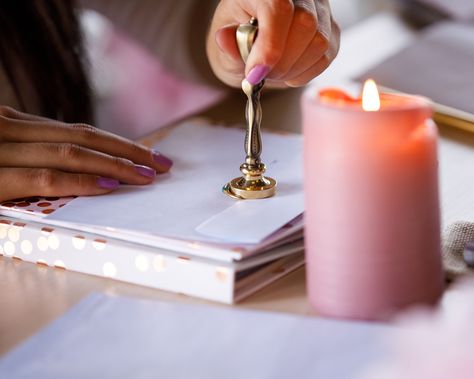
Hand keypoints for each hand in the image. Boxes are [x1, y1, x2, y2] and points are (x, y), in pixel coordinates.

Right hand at [0, 107, 172, 201]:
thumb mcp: (0, 151)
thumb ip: (31, 152)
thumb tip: (80, 163)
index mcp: (12, 123)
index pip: (77, 131)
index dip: (118, 143)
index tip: (149, 155)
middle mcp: (8, 128)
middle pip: (83, 137)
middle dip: (128, 151)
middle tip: (162, 164)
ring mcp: (0, 150)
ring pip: (71, 154)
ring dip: (115, 165)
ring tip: (147, 176)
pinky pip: (44, 178)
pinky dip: (80, 181)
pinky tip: (109, 184)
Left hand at [206, 0, 339, 87]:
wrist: (251, 45)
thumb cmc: (237, 40)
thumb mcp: (223, 43)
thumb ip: (226, 45)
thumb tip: (224, 39)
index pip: (278, 8)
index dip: (269, 45)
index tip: (255, 73)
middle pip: (305, 24)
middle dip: (281, 62)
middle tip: (261, 76)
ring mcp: (318, 8)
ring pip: (319, 42)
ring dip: (293, 69)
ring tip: (273, 73)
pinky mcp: (331, 28)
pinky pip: (326, 55)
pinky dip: (305, 72)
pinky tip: (288, 71)